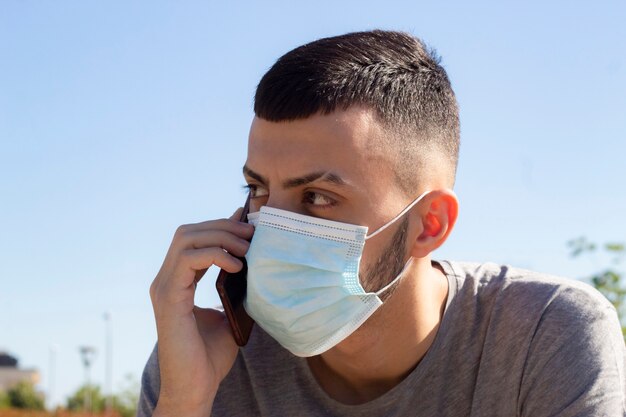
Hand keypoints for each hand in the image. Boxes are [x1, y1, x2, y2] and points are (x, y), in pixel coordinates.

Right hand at [149, 208, 252, 415]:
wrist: (197, 387)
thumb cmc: (211, 354)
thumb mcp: (229, 310)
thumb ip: (234, 285)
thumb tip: (249, 259)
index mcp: (177, 281)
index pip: (194, 238)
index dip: (221, 226)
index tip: (249, 225)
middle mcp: (165, 279)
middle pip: (188, 231)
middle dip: (223, 226)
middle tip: (252, 234)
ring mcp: (163, 287)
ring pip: (186, 238)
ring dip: (221, 236)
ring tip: (247, 248)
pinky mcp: (168, 298)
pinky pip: (188, 259)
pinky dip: (215, 255)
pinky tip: (237, 266)